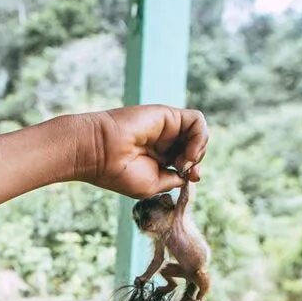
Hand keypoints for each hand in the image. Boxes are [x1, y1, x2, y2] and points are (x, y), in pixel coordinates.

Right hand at [71, 106, 208, 198]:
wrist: (101, 154)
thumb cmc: (120, 173)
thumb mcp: (152, 185)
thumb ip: (174, 179)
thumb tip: (190, 174)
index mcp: (159, 158)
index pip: (188, 161)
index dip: (194, 170)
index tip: (190, 179)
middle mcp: (164, 142)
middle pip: (196, 147)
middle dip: (197, 161)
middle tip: (183, 170)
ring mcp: (167, 128)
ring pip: (199, 134)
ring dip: (199, 151)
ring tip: (183, 162)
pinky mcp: (168, 115)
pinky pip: (197, 120)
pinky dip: (200, 137)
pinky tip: (188, 152)